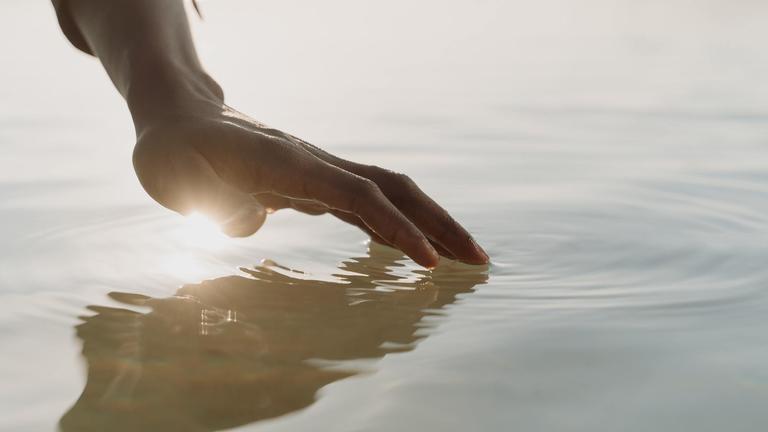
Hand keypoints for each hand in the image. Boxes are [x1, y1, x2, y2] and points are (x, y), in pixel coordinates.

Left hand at [132, 104, 488, 267]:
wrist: (181, 117)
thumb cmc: (173, 150)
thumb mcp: (173, 177)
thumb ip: (213, 203)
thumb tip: (251, 221)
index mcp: (286, 163)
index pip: (357, 196)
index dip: (395, 228)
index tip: (427, 263)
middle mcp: (314, 162)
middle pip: (393, 188)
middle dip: (438, 223)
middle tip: (478, 260)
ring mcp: (319, 170)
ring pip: (389, 193)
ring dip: (429, 223)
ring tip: (463, 257)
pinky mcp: (316, 182)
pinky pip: (368, 204)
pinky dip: (398, 226)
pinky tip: (414, 249)